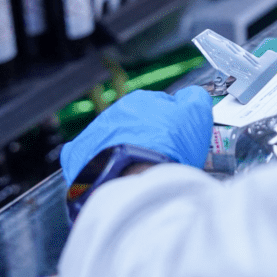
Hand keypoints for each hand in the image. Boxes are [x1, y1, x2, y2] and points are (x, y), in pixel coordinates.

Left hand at [60, 86, 212, 185]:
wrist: (137, 182)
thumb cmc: (169, 150)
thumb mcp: (197, 115)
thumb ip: (194, 97)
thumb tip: (190, 94)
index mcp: (142, 99)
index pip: (160, 105)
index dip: (172, 123)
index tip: (178, 138)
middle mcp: (116, 112)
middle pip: (136, 122)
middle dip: (148, 135)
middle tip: (161, 155)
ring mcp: (95, 132)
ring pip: (114, 137)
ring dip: (124, 148)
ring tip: (138, 169)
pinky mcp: (79, 155)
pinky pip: (88, 154)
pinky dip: (97, 161)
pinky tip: (109, 171)